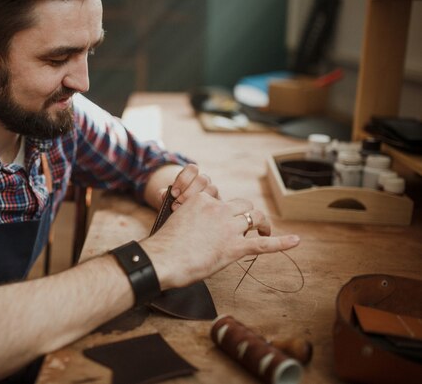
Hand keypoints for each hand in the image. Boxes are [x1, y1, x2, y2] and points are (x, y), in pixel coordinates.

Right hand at [141, 192, 299, 289]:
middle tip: (249, 226)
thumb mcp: (174, 221)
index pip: (220, 199)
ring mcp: (228, 227)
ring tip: (264, 232)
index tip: (222, 219)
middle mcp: (217, 209)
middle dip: (247, 214)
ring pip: (254, 218)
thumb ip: (188, 218)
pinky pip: (263, 244)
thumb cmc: (164, 246)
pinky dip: (281, 242)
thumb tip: (193, 229)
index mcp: (201, 200)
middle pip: (242, 205)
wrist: (163, 259)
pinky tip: (295, 241)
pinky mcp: (234, 247)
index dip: (224, 210)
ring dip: (261, 224)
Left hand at [165, 164, 218, 210]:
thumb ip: (165, 194)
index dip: (183, 179)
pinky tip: (197, 217)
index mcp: (193, 176)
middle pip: (202, 180)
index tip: (173, 193)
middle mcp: (204, 181)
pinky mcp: (218, 204)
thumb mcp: (168, 198)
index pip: (192, 169)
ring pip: (212, 189)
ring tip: (187, 211)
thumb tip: (165, 195)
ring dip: (199, 200)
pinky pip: (218, 203)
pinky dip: (207, 208)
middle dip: (189, 192)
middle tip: (178, 204)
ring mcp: (213, 192)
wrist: (183, 214)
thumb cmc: (174, 203)